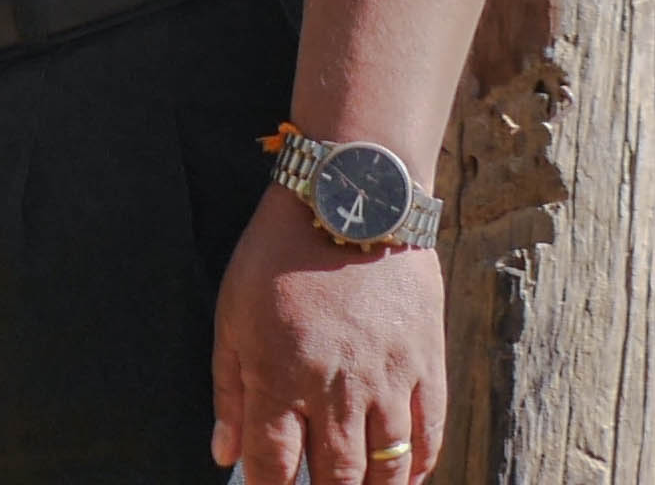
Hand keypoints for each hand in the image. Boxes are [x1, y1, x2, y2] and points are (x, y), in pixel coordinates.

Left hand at [212, 186, 445, 482]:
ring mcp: (387, 378)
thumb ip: (230, 390)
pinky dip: (420, 466)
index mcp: (280, 375)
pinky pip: (430, 434)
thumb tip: (225, 453)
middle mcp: (336, 387)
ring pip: (387, 467)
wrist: (351, 197)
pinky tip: (408, 478)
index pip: (273, 465)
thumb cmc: (279, 253)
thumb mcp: (232, 314)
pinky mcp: (426, 362)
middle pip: (335, 477)